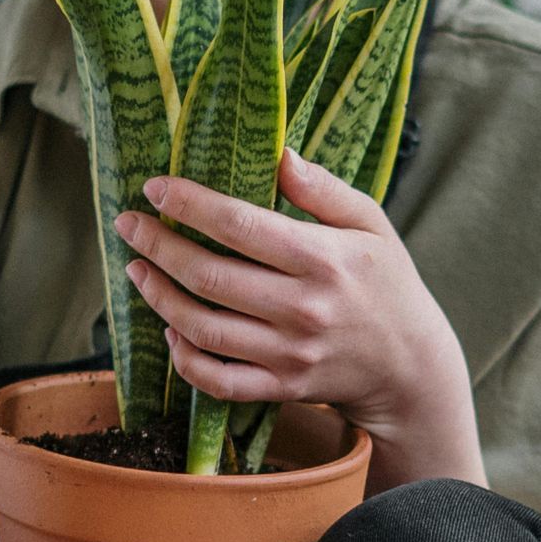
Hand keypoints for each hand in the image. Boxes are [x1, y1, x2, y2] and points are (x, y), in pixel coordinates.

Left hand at [110, 149, 486, 489]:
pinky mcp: (281, 387)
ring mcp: (289, 354)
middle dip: (158, 246)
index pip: (241, 226)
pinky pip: (218, 380)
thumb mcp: (370, 223)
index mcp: (324, 259)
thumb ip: (324, 189)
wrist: (411, 365)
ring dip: (159, 297)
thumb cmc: (386, 282)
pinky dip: (185, 357)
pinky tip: (171, 328)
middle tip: (129, 224)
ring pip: (203, 328)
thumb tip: (279, 154)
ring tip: (138, 270)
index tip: (155, 187)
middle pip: (210, 277)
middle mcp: (303, 308)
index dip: (190, 204)